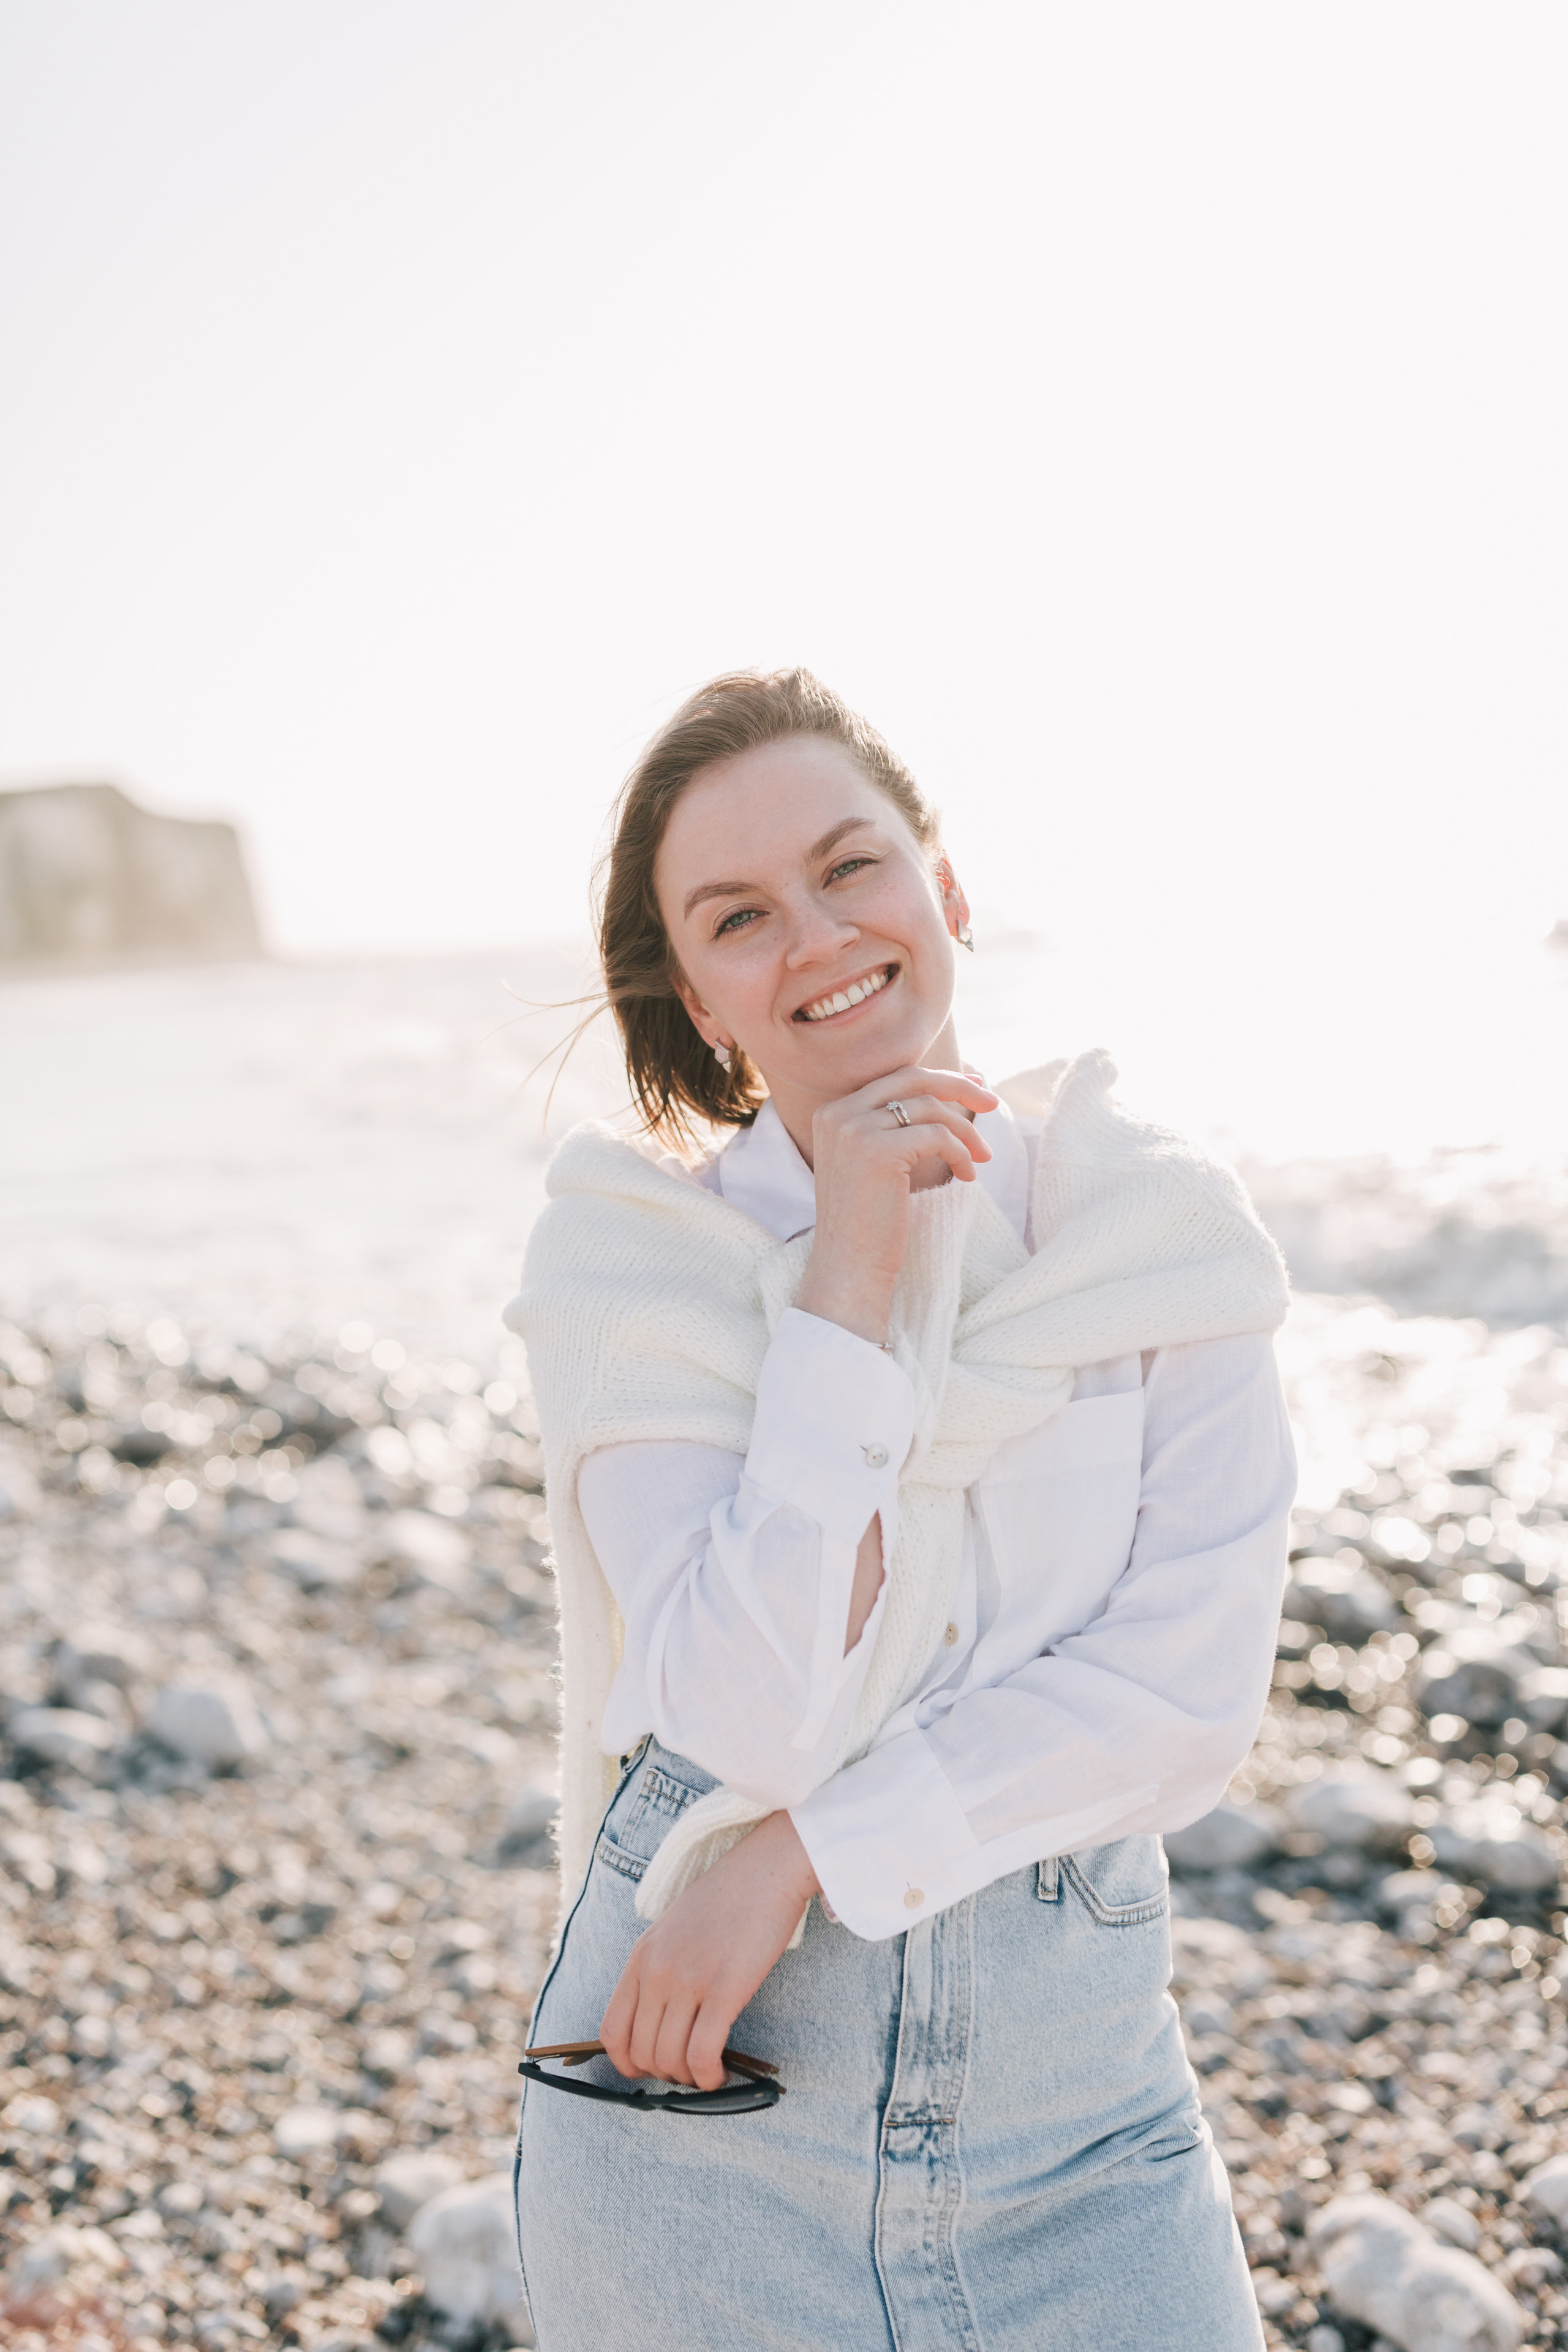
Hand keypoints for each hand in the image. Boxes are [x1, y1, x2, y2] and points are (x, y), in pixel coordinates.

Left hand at [599, 1813, 819, 2089]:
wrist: (767, 1868)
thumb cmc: (727, 1900)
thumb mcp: (673, 1930)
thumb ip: (659, 1969)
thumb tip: (658, 2024)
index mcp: (641, 1957)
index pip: (611, 2031)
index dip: (627, 2063)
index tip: (651, 2069)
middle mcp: (657, 1971)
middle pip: (641, 2052)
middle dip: (663, 2075)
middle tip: (688, 2071)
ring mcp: (688, 1980)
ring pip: (670, 2059)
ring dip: (687, 2079)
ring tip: (707, 2073)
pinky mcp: (724, 1989)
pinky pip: (702, 2054)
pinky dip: (708, 2077)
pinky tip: (720, 2074)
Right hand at [796, 1066, 998, 1343]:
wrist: (849, 1269)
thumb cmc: (867, 1225)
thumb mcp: (871, 1165)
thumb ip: (890, 1129)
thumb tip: (941, 1099)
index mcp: (833, 1113)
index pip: (895, 1078)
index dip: (939, 1079)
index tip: (972, 1087)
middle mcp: (840, 1114)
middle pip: (914, 1078)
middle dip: (960, 1085)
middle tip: (992, 1102)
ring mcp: (856, 1130)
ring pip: (931, 1108)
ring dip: (965, 1132)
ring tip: (982, 1157)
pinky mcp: (879, 1151)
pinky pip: (938, 1137)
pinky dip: (961, 1154)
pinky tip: (967, 1176)